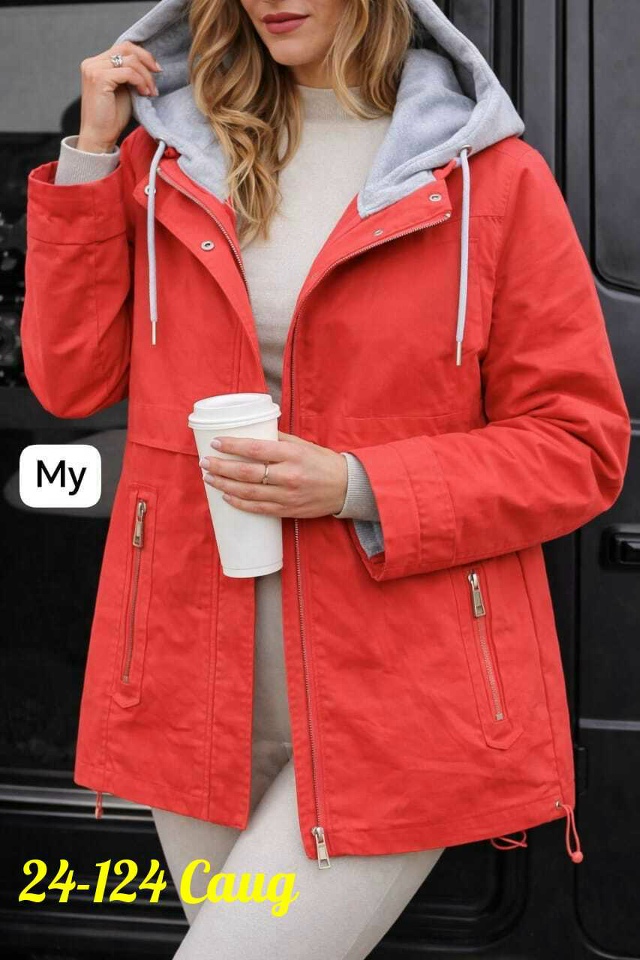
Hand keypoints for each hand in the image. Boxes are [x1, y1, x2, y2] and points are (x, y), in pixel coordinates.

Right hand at [77, 41, 162, 151]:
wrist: (98, 137)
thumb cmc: (111, 118)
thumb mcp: (124, 90)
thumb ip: (130, 74)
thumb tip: (149, 64)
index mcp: (97, 63)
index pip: (123, 47)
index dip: (143, 54)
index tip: (156, 69)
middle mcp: (92, 63)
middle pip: (126, 48)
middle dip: (147, 60)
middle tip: (158, 75)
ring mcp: (94, 69)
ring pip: (130, 60)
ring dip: (145, 76)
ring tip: (150, 92)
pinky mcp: (99, 78)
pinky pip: (128, 72)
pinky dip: (140, 82)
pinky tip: (144, 94)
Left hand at [198, 431, 348, 517]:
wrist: (346, 487)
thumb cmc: (322, 462)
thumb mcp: (302, 444)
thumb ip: (277, 439)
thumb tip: (252, 432)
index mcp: (291, 455)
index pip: (255, 449)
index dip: (232, 446)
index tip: (216, 443)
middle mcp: (288, 476)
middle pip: (246, 473)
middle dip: (221, 468)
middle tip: (205, 462)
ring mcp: (286, 496)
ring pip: (248, 493)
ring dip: (224, 486)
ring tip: (209, 478)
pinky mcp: (287, 510)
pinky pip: (258, 509)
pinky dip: (240, 503)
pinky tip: (226, 497)